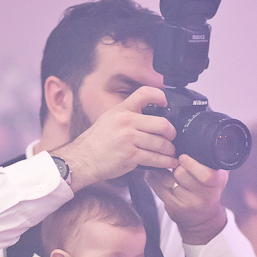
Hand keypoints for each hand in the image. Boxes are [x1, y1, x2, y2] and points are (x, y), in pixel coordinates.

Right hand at [52, 87, 177, 188]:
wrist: (83, 159)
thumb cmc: (96, 142)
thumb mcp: (109, 119)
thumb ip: (127, 115)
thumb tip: (147, 117)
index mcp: (121, 110)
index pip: (144, 94)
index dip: (160, 96)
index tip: (165, 102)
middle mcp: (126, 122)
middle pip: (162, 124)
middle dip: (171, 132)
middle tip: (172, 137)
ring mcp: (129, 139)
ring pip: (161, 143)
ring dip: (170, 150)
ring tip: (171, 152)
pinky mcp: (131, 156)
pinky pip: (155, 159)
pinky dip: (166, 162)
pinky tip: (169, 163)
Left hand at [146, 154, 227, 243]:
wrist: (203, 219)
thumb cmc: (209, 190)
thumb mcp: (219, 175)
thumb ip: (215, 158)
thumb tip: (205, 138)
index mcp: (217, 183)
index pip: (206, 175)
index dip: (192, 164)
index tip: (184, 157)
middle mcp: (204, 196)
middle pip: (181, 173)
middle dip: (175, 164)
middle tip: (173, 160)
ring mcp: (188, 203)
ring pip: (166, 179)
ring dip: (161, 168)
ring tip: (162, 163)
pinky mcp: (173, 208)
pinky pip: (157, 187)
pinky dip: (153, 177)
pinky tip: (156, 172)